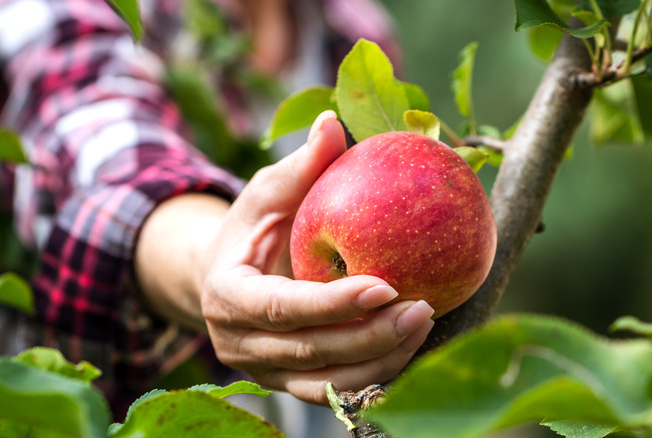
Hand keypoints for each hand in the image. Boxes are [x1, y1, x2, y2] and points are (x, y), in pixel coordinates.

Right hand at [200, 111, 434, 403]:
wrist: (226, 279)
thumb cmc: (252, 228)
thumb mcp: (267, 194)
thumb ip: (300, 167)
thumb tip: (334, 123)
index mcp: (227, 297)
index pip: (279, 308)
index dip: (331, 303)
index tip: (385, 285)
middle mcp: (240, 344)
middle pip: (311, 351)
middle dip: (370, 335)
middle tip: (424, 308)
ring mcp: (265, 372)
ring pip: (328, 382)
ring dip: (381, 360)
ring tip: (426, 325)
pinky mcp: (290, 384)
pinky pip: (336, 390)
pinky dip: (375, 375)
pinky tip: (412, 349)